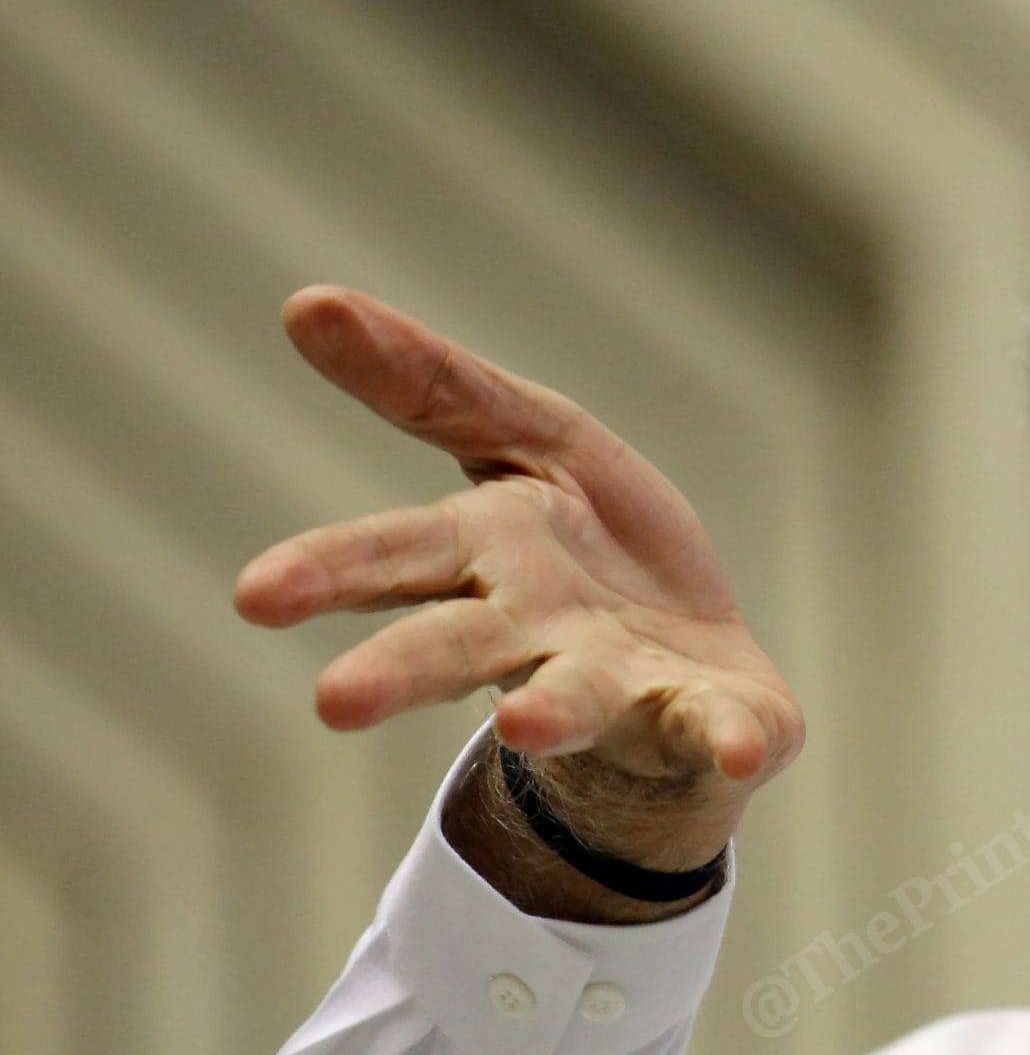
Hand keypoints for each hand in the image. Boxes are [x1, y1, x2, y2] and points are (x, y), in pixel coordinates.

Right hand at [236, 287, 801, 906]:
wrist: (691, 672)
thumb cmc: (590, 553)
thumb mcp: (528, 443)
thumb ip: (433, 386)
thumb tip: (303, 302)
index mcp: (488, 561)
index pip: (394, 559)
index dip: (328, 572)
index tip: (256, 596)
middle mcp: (539, 638)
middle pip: (459, 646)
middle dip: (402, 669)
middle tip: (335, 701)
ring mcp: (623, 687)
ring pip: (576, 701)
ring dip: (552, 711)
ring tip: (523, 724)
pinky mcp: (711, 720)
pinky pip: (722, 732)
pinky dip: (733, 741)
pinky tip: (748, 751)